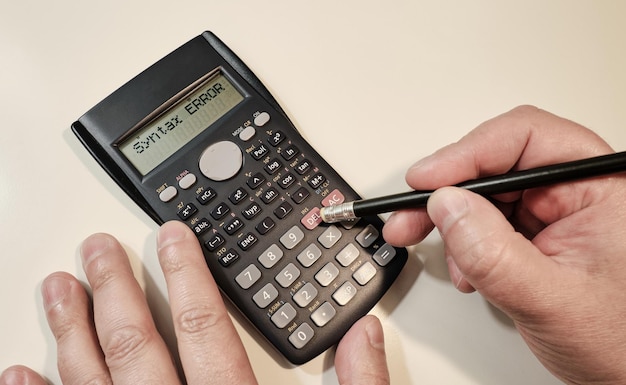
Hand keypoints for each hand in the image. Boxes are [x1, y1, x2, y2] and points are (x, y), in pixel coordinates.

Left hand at [1, 221, 388, 384]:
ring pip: (93, 383)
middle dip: (113, 291)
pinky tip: (18, 375)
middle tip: (96, 250)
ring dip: (69, 334)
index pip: (203, 328)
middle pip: (136, 347)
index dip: (185, 277)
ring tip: (55, 289)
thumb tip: (364, 337)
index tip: (170, 240)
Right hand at [384, 105, 625, 383]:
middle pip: (497, 162)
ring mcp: (556, 209)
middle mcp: (578, 189)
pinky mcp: (537, 229)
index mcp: (602, 186)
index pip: (526, 139)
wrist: (625, 376)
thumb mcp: (552, 301)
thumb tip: (447, 206)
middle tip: (410, 215)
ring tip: (437, 249)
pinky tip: (465, 265)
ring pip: (486, 190)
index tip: (426, 180)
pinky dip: (464, 240)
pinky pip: (487, 219)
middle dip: (447, 191)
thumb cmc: (619, 343)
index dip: (468, 153)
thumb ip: (495, 255)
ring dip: (452, 220)